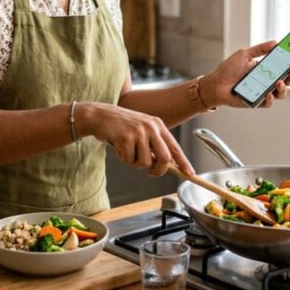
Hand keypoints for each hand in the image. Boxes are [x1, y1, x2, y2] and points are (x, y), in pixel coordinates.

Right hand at [78, 102, 194, 176]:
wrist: (100, 115)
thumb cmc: (121, 125)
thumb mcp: (142, 130)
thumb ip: (154, 144)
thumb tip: (167, 164)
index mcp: (158, 125)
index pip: (175, 147)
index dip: (183, 162)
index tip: (190, 173)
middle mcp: (151, 127)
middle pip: (164, 159)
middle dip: (158, 170)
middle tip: (150, 172)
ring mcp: (139, 131)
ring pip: (145, 162)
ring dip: (134, 163)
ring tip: (127, 151)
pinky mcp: (126, 137)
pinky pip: (129, 159)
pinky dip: (123, 158)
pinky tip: (118, 146)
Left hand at [201, 40, 289, 108]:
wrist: (215, 84)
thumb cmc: (228, 69)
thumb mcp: (244, 54)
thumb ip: (260, 49)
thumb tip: (276, 42)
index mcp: (266, 68)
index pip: (285, 65)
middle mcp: (267, 80)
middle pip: (287, 80)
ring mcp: (263, 92)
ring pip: (281, 93)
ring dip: (283, 88)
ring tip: (279, 82)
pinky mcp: (257, 102)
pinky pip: (268, 103)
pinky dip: (270, 99)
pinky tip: (268, 95)